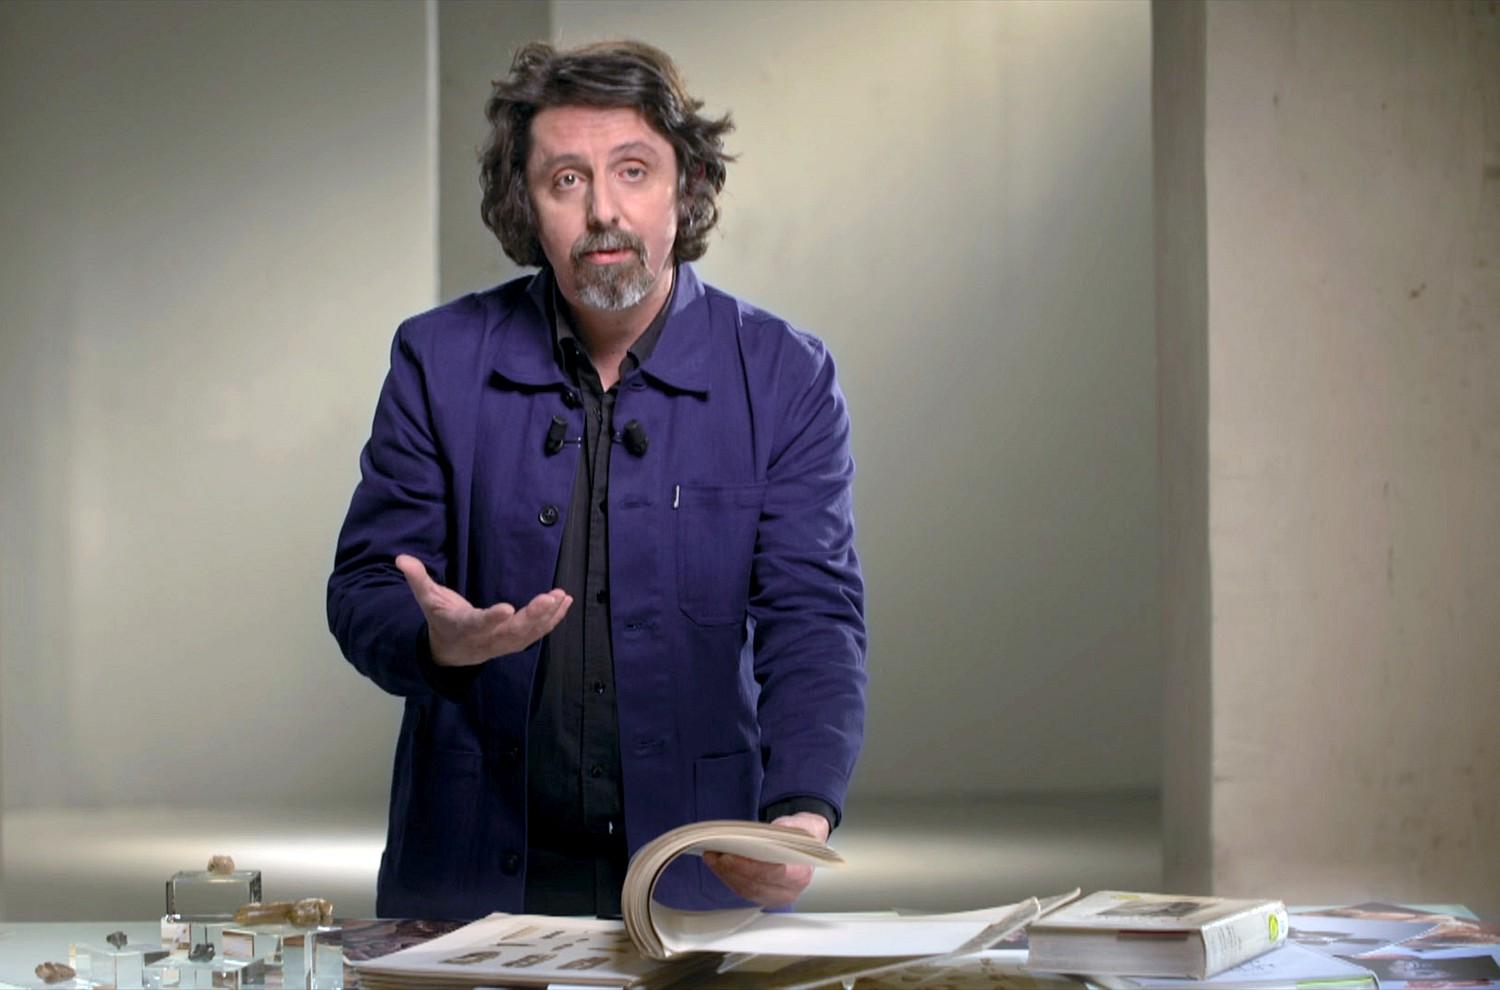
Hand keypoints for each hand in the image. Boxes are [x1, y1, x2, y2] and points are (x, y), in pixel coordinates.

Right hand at [395, 553, 571, 666]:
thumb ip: (418, 579)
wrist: (449, 654)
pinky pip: (537, 633)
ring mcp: (503, 643)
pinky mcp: (515, 642)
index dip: (491, 619)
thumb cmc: (440, 620)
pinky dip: (553, 619)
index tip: (507, 609)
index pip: (478, 624)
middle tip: (548, 599)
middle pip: (512, 631)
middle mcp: (486, 639)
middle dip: (532, 616)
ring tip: (561, 597)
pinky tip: (565, 602)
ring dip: (547, 616)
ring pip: (529, 634)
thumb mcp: (427, 601)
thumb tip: (401, 558)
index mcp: (464, 627)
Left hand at [703, 812, 831, 907]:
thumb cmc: (798, 835)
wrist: (807, 845)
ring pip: (746, 890)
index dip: (748, 867)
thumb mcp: (791, 826)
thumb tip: (748, 837)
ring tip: (711, 857)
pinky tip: (719, 866)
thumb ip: (774, 833)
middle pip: (754, 885)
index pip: (772, 873)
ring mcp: (777, 898)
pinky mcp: (765, 898)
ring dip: (725, 874)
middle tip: (712, 854)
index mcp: (800, 872)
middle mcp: (789, 891)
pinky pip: (744, 891)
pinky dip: (729, 878)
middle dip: (729, 870)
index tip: (727, 857)